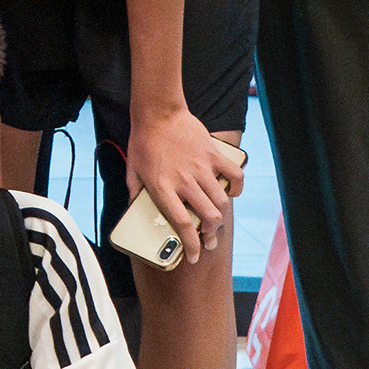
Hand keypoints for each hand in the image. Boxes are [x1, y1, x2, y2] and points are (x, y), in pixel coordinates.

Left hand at [122, 108, 242, 265]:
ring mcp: (201, 168)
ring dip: (221, 216)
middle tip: (208, 239)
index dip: (190, 245)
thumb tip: (135, 209)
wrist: (158, 112)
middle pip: (208, 218)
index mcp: (163, 188)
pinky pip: (233, 175)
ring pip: (221, 202)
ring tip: (217, 221)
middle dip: (210, 235)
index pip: (182, 225)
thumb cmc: (143, 141)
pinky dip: (236, 187)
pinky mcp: (213, 154)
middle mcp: (184, 181)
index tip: (193, 256)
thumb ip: (136, 192)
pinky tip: (231, 192)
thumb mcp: (132, 171)